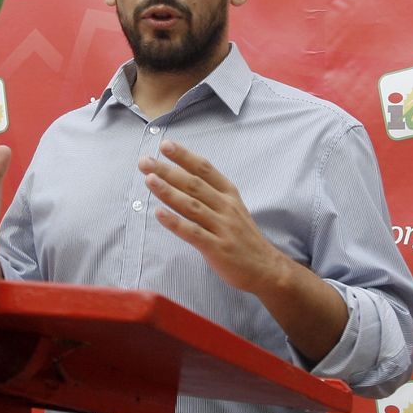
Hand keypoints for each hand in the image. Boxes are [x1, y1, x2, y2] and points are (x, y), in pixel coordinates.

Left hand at [140, 139, 346, 360]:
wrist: (267, 268)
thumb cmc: (243, 237)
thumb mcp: (233, 208)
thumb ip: (211, 194)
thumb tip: (181, 178)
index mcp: (229, 194)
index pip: (205, 169)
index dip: (185, 156)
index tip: (165, 144)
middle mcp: (226, 207)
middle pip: (194, 184)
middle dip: (168, 171)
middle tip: (145, 161)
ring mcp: (223, 228)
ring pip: (192, 205)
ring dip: (168, 191)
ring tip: (148, 180)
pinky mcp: (218, 248)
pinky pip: (193, 233)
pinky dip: (175, 223)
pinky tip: (159, 214)